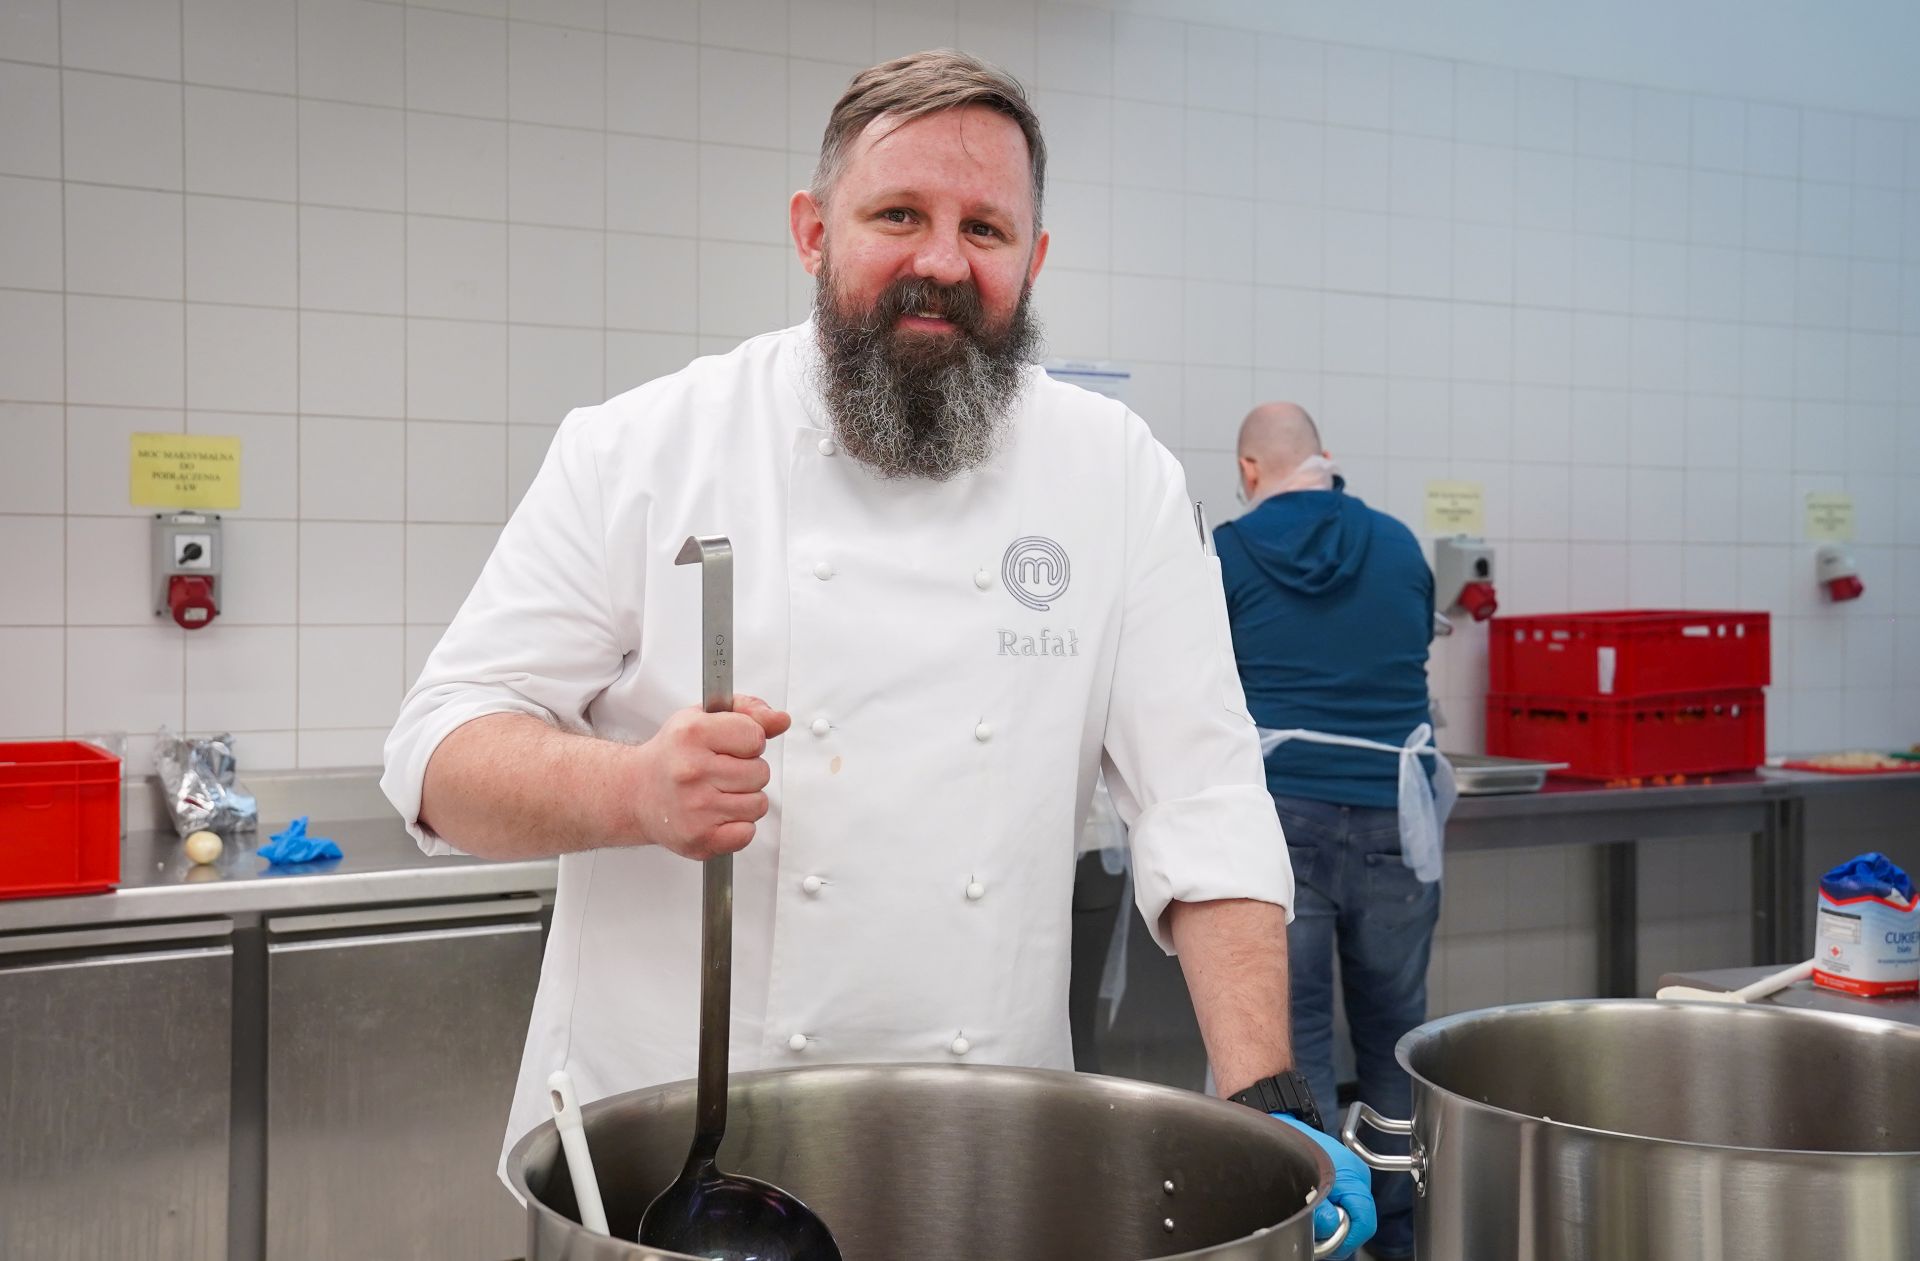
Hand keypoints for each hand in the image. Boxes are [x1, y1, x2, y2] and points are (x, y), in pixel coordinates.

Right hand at [631, 696, 790, 859]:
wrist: (636, 792)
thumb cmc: (673, 754)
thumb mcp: (704, 718)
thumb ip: (749, 712)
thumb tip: (781, 720)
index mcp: (692, 734)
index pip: (755, 736)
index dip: (749, 741)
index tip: (732, 746)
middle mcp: (691, 770)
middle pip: (761, 772)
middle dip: (748, 771)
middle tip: (721, 772)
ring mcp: (695, 807)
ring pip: (758, 804)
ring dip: (745, 799)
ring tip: (719, 793)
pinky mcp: (699, 838)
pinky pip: (747, 833)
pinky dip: (738, 827)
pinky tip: (718, 815)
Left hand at [1271, 1113, 1375, 1259]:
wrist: (1281, 1126)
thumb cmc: (1292, 1146)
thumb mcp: (1305, 1183)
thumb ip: (1319, 1209)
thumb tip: (1330, 1228)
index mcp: (1354, 1177)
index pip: (1365, 1221)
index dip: (1348, 1240)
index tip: (1330, 1248)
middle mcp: (1357, 1177)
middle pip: (1359, 1220)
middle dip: (1339, 1235)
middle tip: (1317, 1240)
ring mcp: (1351, 1177)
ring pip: (1349, 1214)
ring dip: (1332, 1225)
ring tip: (1311, 1224)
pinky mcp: (1341, 1178)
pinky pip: (1341, 1204)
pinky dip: (1329, 1214)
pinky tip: (1314, 1213)